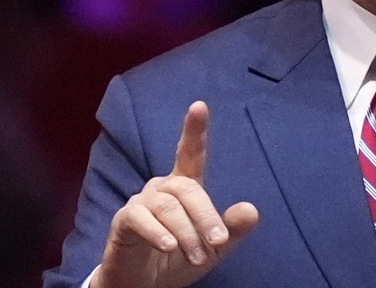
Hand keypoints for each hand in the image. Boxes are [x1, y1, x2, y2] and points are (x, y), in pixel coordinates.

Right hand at [92, 101, 258, 287]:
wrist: (143, 286)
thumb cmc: (178, 260)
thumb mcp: (212, 249)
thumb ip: (231, 230)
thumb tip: (252, 210)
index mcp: (184, 188)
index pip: (191, 154)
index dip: (194, 130)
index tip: (199, 105)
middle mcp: (162, 188)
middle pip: (188, 188)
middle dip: (206, 216)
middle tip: (217, 242)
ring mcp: (141, 203)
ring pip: (168, 206)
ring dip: (187, 232)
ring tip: (197, 256)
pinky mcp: (124, 221)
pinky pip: (140, 218)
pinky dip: (157, 232)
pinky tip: (168, 247)